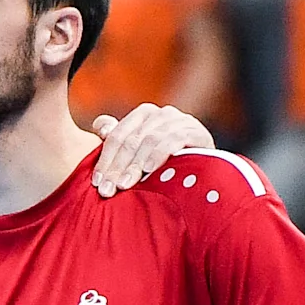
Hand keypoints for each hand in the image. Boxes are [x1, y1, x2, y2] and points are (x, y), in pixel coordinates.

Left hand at [88, 102, 215, 188]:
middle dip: (117, 167)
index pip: (117, 136)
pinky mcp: (196, 131)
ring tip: (125, 185)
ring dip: (135, 165)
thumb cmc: (168, 163)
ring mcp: (180, 120)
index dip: (105, 160)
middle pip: (131, 140)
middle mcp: (161, 114)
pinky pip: (173, 140)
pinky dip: (159, 154)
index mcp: (143, 115)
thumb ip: (119, 139)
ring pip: (149, 141)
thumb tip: (100, 127)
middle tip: (108, 190)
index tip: (97, 183)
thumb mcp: (139, 153)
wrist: (206, 169)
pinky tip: (149, 169)